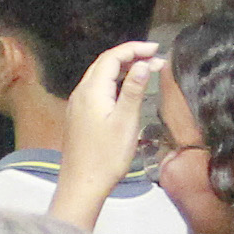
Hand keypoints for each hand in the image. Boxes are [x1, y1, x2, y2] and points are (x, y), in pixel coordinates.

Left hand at [56, 41, 162, 229]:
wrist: (82, 184)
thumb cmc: (106, 157)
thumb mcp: (126, 122)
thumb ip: (134, 90)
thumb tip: (143, 64)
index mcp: (92, 91)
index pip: (112, 57)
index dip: (134, 49)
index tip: (155, 49)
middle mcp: (81, 93)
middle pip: (105, 63)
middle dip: (130, 56)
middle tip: (155, 58)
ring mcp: (78, 105)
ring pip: (100, 76)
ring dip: (123, 70)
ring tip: (146, 70)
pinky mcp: (79, 116)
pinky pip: (96, 90)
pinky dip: (114, 83)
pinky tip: (126, 90)